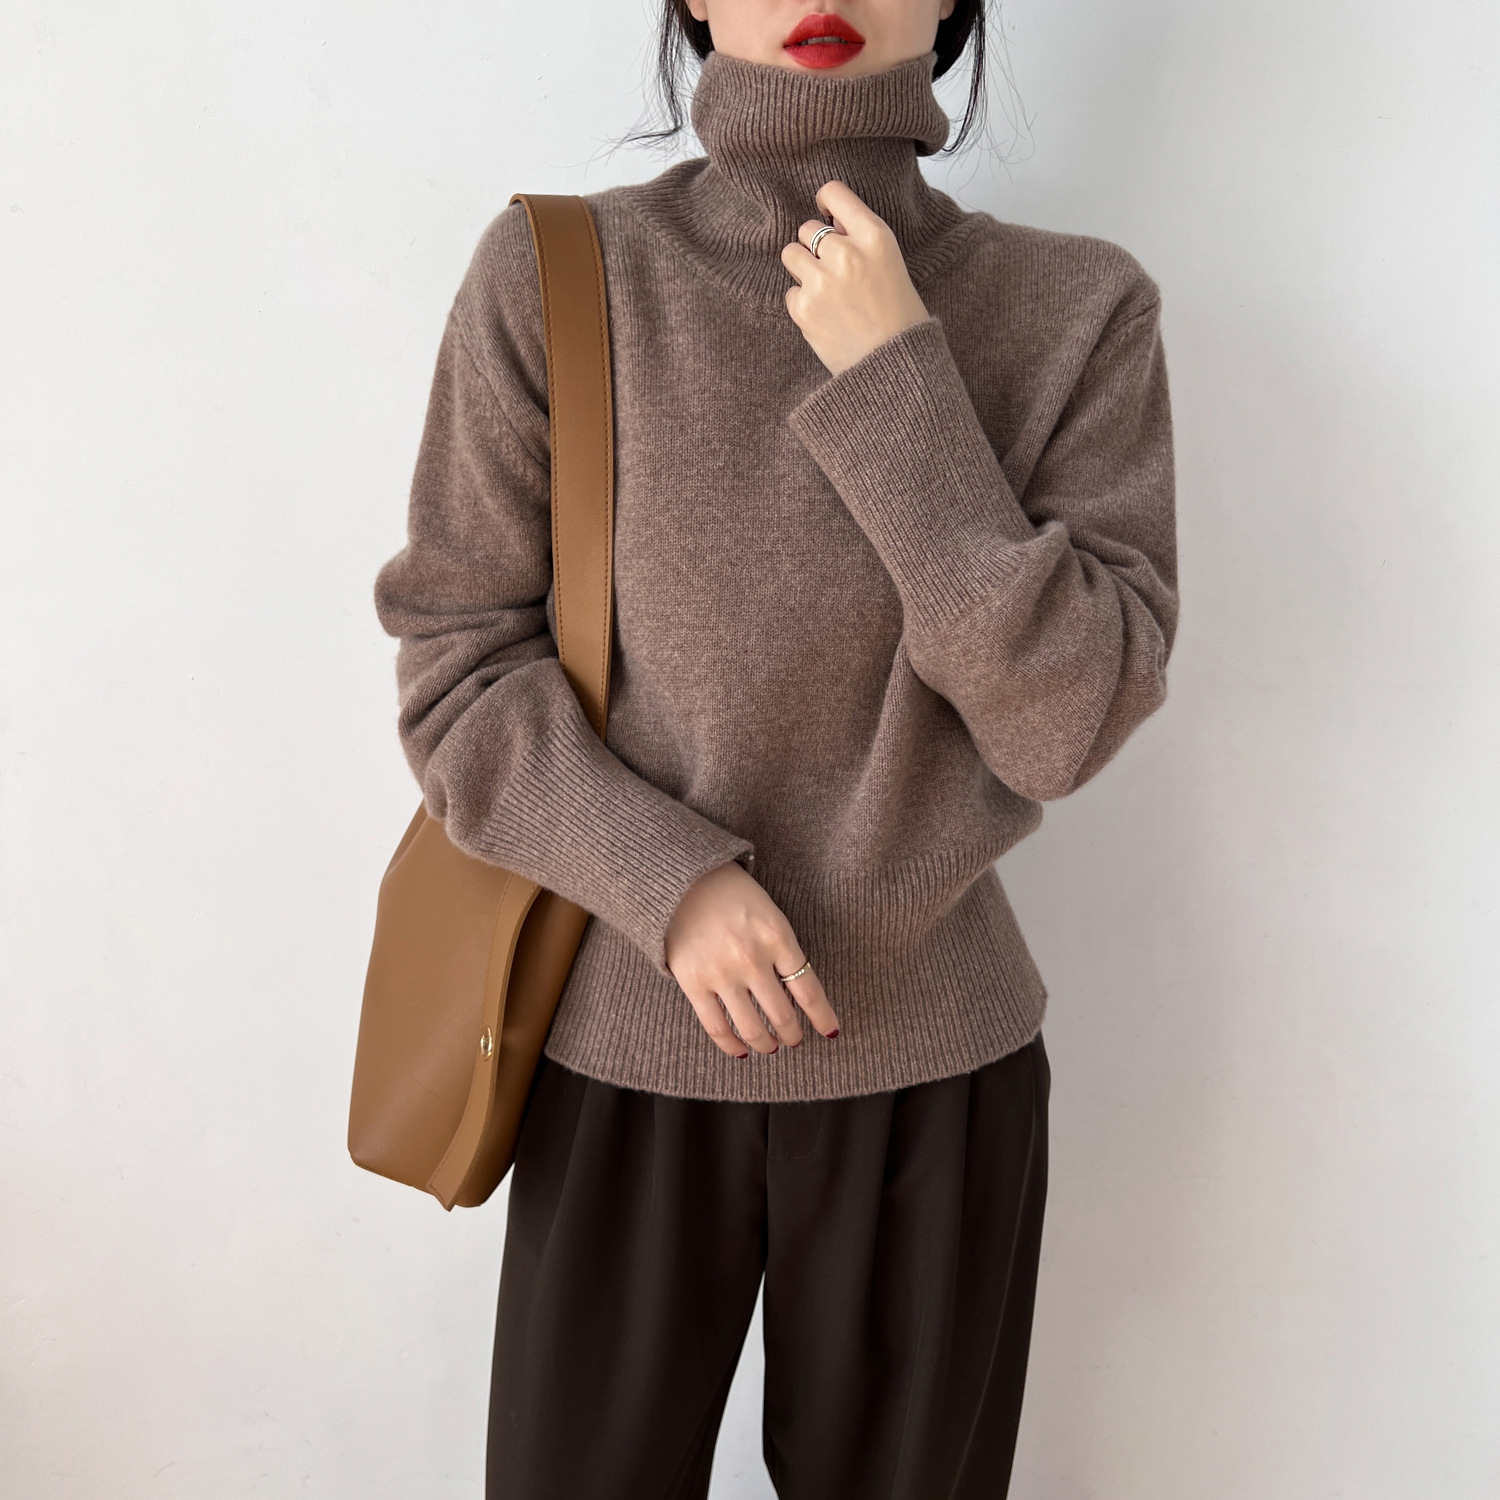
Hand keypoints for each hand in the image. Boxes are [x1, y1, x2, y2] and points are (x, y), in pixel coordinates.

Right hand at [664, 861, 840, 1057]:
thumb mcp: (770, 914)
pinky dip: (732, 1046)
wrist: (683, 881)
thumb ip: (784, 951)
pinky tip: (741, 1051)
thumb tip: (797, 994)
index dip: (823, 1018)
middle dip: (792, 1034)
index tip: (830, 1033)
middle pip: (782, 1016)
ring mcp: (722, 973)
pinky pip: (717, 1027)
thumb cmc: (733, 896)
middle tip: (794, 1040)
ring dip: (766, 1044)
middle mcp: (752, 959)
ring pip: (752, 1028)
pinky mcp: (694, 983)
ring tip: (771, 1047)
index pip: (808, 990)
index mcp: (778, 938)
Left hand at [780, 179, 931, 375]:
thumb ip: (861, 239)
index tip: (826, 215)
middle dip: (815, 246)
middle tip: (832, 271)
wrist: (895, 365)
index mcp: (874, 236)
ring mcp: (821, 281)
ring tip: (825, 291)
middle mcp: (846, 253)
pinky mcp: (803, 308)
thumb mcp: (891, 263)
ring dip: (802, 268)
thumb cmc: (899, 317)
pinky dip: (803, 302)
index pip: (833, 193)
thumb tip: (829, 224)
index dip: (825, 202)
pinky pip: (790, 291)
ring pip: (790, 254)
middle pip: (807, 228)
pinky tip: (826, 316)